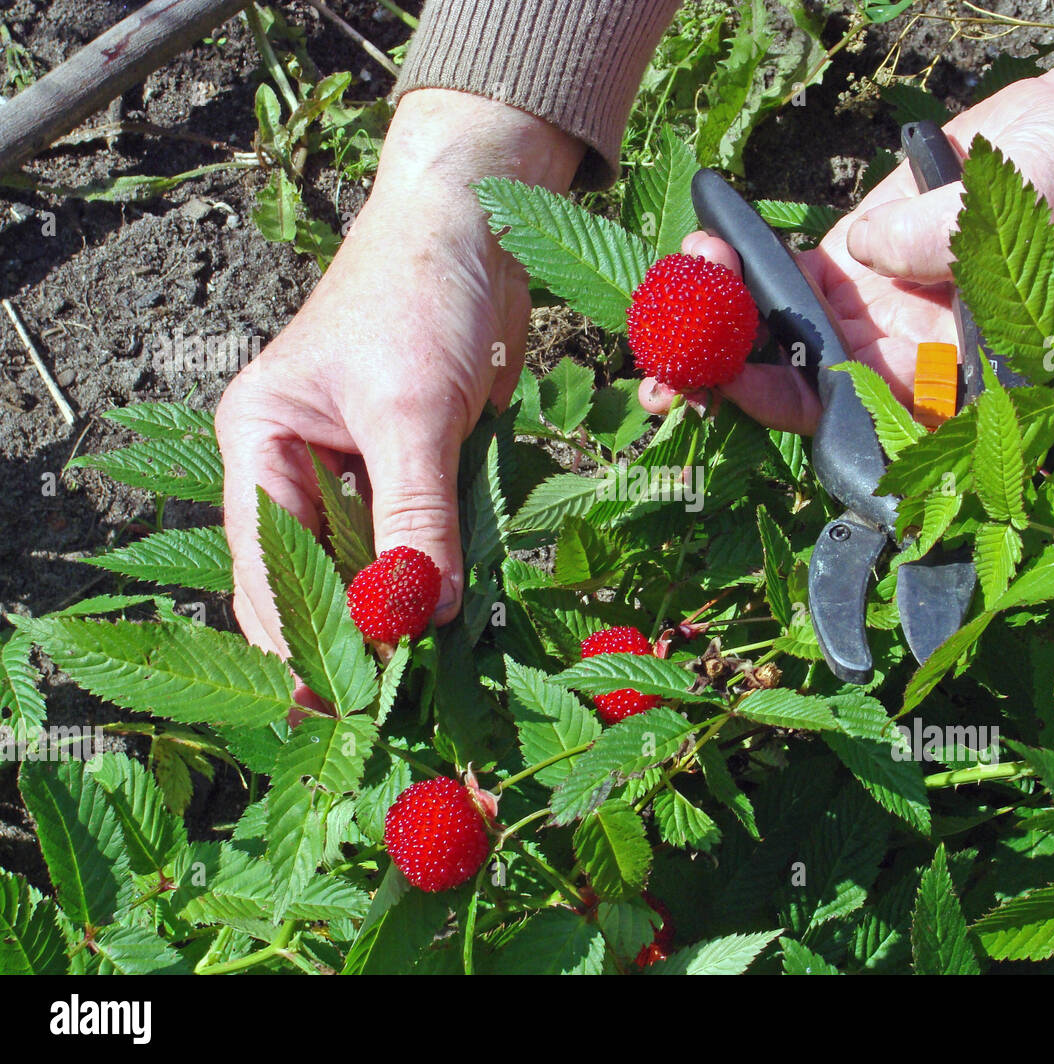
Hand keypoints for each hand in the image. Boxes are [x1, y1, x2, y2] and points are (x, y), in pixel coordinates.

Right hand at [216, 89, 582, 660]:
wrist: (476, 227)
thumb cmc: (420, 296)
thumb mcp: (412, 410)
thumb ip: (414, 514)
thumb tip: (416, 614)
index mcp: (260, 444)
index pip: (267, 563)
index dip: (297, 636)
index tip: (337, 702)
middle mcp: (299, 466)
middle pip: (315, 576)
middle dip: (350, 634)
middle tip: (389, 707)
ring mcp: (359, 473)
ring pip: (370, 566)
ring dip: (397, 612)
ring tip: (427, 680)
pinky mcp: (415, 472)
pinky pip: (419, 540)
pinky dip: (436, 576)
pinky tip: (458, 621)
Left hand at [641, 30, 1053, 434]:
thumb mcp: (1024, 221)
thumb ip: (939, 247)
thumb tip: (865, 255)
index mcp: (954, 382)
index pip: (864, 420)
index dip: (794, 411)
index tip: (734, 387)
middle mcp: (903, 363)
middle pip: (801, 391)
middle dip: (727, 384)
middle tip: (659, 377)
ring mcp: (870, 316)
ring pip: (779, 338)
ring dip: (718, 323)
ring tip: (675, 282)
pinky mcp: (851, 266)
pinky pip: (782, 279)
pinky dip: (738, 267)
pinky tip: (705, 239)